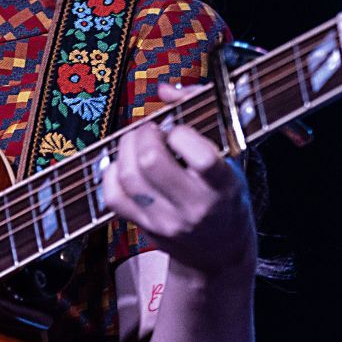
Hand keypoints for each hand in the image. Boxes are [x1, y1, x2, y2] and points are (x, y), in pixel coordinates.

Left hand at [98, 81, 255, 276]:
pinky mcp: (144, 228)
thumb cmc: (226, 195)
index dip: (181, 133)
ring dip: (125, 149)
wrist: (220, 252)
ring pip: (129, 177)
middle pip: (152, 163)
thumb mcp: (230, 158)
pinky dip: (111, 173)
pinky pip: (113, 197)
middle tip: (150, 130)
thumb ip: (201, 115)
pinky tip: (124, 165)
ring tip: (137, 142)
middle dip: (144, 135)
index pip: (202, 158)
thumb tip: (163, 90)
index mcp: (224, 187)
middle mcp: (195, 207)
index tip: (179, 130)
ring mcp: (166, 221)